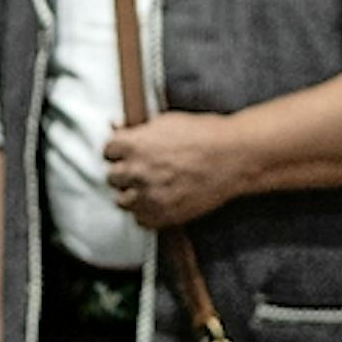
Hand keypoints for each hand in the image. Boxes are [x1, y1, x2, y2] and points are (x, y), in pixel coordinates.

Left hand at [101, 114, 243, 230]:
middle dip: (123, 172)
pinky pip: (140, 220)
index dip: (118, 151)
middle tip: (139, 169)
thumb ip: (138, 128)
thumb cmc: (205, 135)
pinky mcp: (163, 215)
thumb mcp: (167, 121)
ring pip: (122, 201)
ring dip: (131, 194)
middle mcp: (136, 171)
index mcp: (134, 144)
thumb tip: (116, 126)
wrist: (233, 158)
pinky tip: (157, 201)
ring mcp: (149, 195)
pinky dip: (145, 212)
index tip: (125, 153)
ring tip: (148, 187)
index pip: (107, 151)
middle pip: (112, 177)